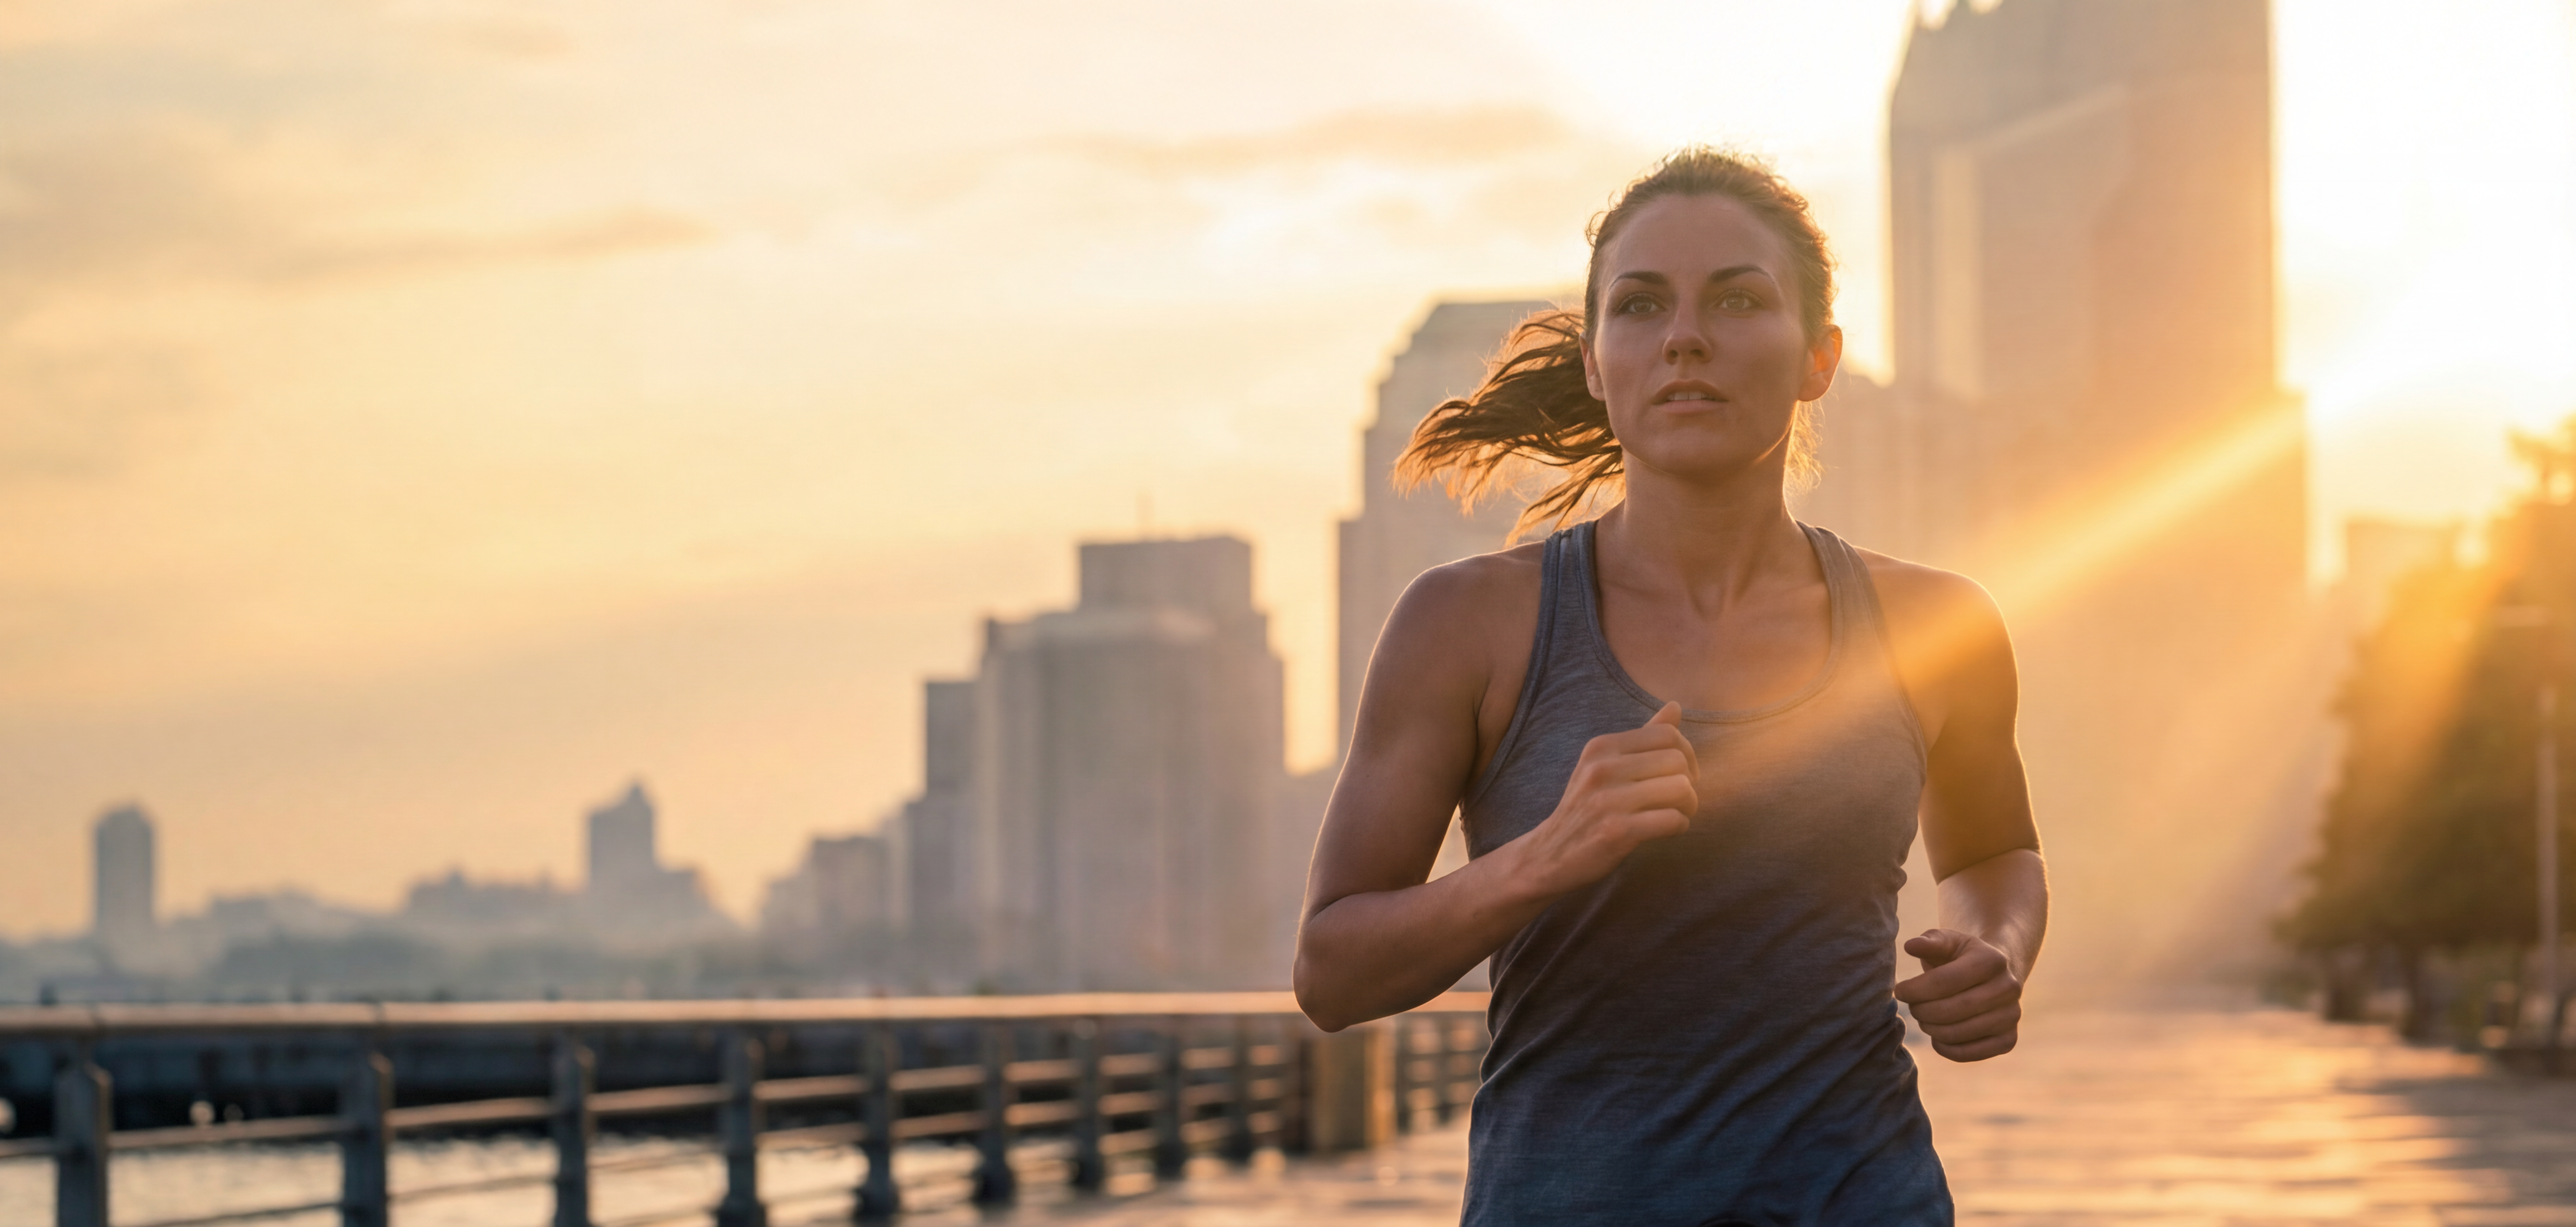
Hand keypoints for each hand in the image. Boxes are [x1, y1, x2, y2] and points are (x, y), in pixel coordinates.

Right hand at [1508, 702, 1697, 898]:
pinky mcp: (1616, 832)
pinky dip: (1679, 826)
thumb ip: (1642, 737)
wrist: (1549, 854)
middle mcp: (1602, 768)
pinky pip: (1673, 820)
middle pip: (1677, 760)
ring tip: (1677, 813)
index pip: (1667, 733)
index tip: (1680, 773)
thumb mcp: (1604, 765)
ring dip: (1689, 805)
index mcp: (1601, 746)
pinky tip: (1666, 830)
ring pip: (1681, 788)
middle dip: (1690, 781)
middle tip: (1680, 798)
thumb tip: (1675, 705)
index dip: (1686, 753)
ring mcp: (1608, 800)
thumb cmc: (1586, 807)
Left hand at [1894, 928, 2022, 1061]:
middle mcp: (2008, 988)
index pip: (1944, 981)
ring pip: (1959, 1033)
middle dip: (1922, 1011)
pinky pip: (1970, 1053)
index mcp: (1992, 960)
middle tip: (1912, 1007)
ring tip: (1924, 1018)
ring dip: (1931, 1029)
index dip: (1915, 989)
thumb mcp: (1947, 941)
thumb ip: (1929, 941)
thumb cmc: (1960, 957)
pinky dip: (1946, 1048)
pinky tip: (1937, 1035)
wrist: (1993, 976)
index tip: (1900, 991)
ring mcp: (2011, 1017)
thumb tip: (1911, 946)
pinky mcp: (2008, 1040)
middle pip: (1952, 1009)